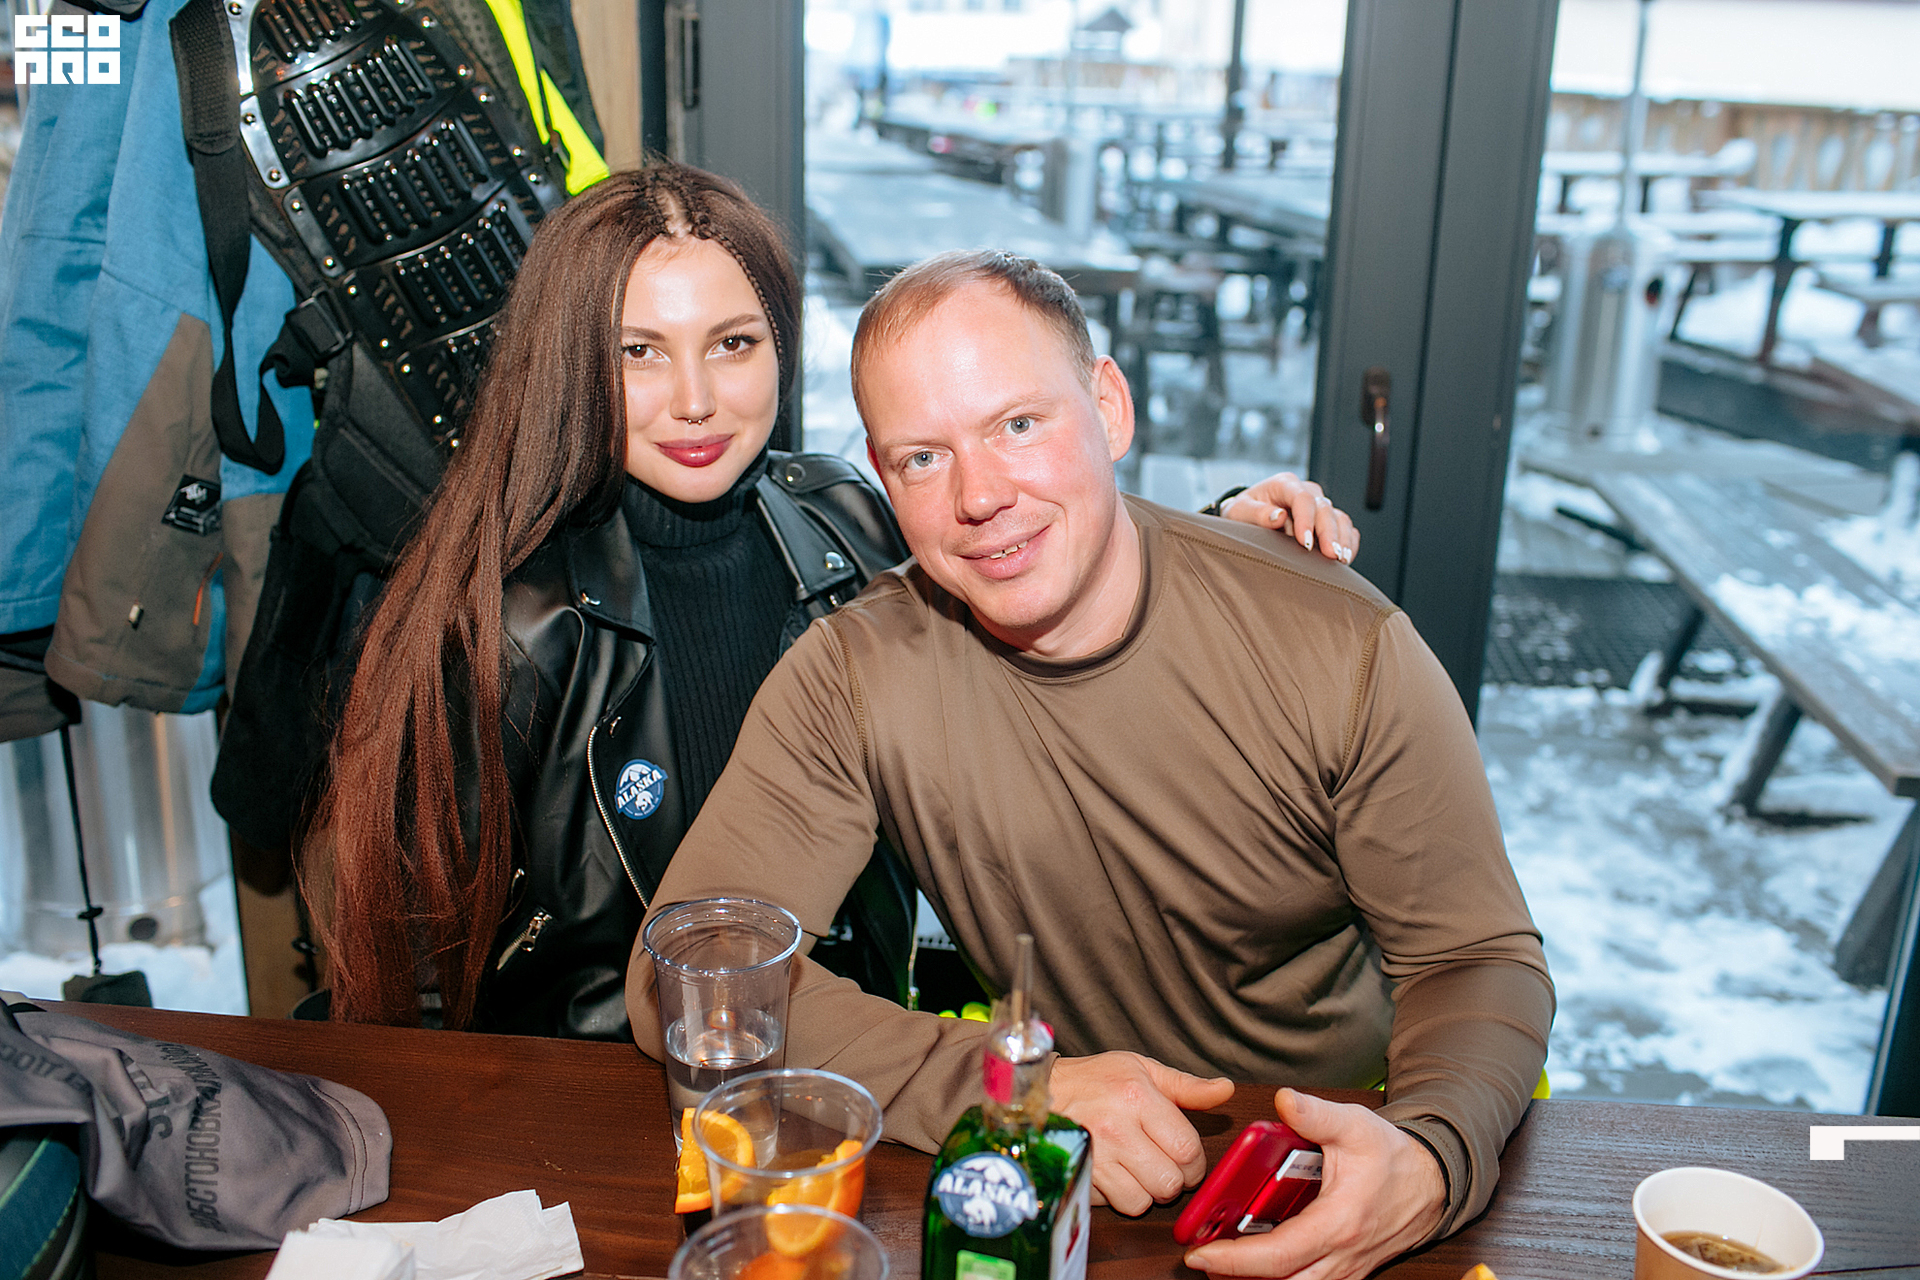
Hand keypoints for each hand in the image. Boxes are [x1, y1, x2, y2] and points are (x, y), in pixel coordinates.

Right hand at [1048, 1052, 1234, 1215]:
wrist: (1037, 1092)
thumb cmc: (1093, 1080)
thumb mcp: (1141, 1070)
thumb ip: (1186, 1086)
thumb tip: (1224, 1090)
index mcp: (1137, 1098)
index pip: (1187, 1150)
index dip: (1194, 1162)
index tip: (1186, 1158)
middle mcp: (1116, 1129)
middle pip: (1169, 1182)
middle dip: (1173, 1179)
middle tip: (1162, 1164)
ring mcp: (1094, 1157)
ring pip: (1143, 1202)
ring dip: (1146, 1192)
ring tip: (1137, 1170)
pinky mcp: (1078, 1177)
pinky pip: (1113, 1205)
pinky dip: (1118, 1197)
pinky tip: (1114, 1175)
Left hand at [1182, 1088, 1446, 1279]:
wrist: (1432, 1183)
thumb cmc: (1393, 1157)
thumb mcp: (1356, 1126)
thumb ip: (1316, 1114)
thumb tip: (1284, 1100)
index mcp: (1339, 1223)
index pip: (1279, 1255)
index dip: (1235, 1260)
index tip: (1201, 1254)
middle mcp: (1342, 1256)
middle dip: (1236, 1277)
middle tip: (1201, 1259)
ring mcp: (1346, 1269)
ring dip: (1256, 1279)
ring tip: (1221, 1260)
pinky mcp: (1346, 1270)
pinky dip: (1279, 1276)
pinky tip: (1255, 1260)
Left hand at [1221, 474, 1358, 564]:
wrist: (1247, 515)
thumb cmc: (1243, 512)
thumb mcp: (1240, 512)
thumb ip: (1257, 514)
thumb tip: (1278, 516)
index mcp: (1284, 484)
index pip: (1303, 499)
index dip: (1306, 521)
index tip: (1305, 543)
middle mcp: (1305, 491)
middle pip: (1325, 509)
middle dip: (1329, 534)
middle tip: (1331, 555)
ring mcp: (1318, 504)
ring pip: (1339, 517)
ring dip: (1342, 539)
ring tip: (1341, 560)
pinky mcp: (1326, 518)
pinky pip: (1345, 527)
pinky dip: (1348, 541)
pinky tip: (1346, 557)